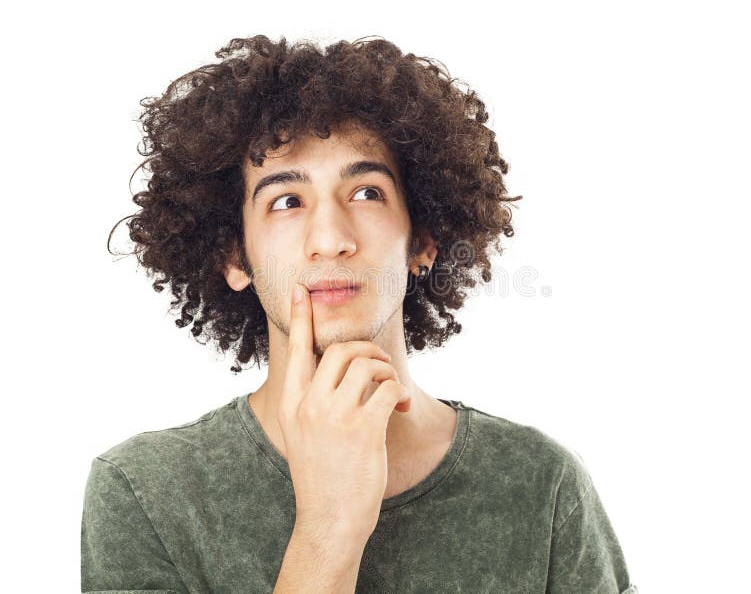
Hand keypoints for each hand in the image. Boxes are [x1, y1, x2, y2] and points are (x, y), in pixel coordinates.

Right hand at [277, 283, 411, 544]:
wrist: (330, 520)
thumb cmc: (323, 475)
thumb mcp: (304, 434)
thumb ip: (315, 400)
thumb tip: (344, 366)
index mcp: (292, 405)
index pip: (296, 350)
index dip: (300, 317)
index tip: (300, 289)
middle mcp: (309, 405)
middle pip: (339, 349)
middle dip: (367, 351)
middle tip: (381, 370)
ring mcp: (335, 417)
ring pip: (366, 364)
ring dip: (386, 372)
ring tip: (390, 393)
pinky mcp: (363, 429)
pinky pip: (388, 388)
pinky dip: (398, 393)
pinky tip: (397, 410)